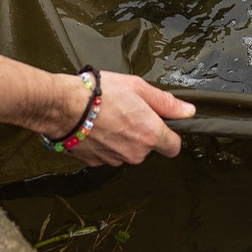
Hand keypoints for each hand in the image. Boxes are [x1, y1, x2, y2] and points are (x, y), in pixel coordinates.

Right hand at [43, 71, 195, 167]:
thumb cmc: (100, 93)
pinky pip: (109, 154)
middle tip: (128, 109)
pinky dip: (106, 143)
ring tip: (109, 115)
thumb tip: (187, 111)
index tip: (162, 123)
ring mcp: (115, 160)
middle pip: (148, 147)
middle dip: (142, 132)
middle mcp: (135, 153)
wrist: (64, 106)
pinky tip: (97, 126)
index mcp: (150, 134)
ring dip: (123, 138)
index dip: (170, 135)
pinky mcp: (97, 163)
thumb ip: (166, 102)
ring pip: (127, 151)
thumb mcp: (138, 88)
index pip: (174, 147)